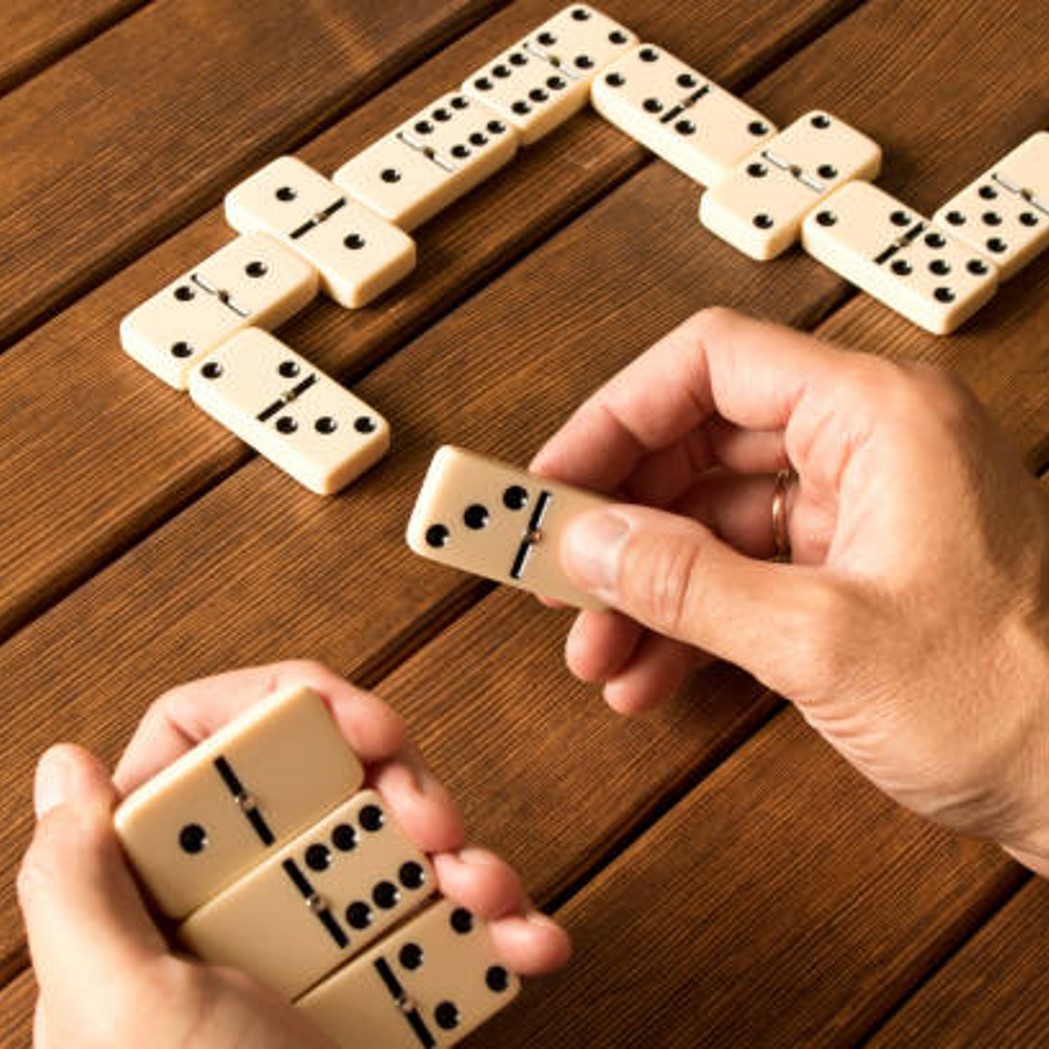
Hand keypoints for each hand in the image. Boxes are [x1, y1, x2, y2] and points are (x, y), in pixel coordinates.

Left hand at [18, 661, 569, 1047]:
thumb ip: (73, 885)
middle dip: (397, 780)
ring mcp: (312, 939)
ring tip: (489, 889)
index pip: (203, 739)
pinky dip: (497, 921)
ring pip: (392, 837)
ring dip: (462, 852)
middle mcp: (231, 900)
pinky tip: (529, 939)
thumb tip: (68, 763)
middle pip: (319, 774)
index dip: (288, 702)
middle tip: (436, 821)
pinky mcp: (378, 980)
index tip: (368, 724)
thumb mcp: (121, 1012)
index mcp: (152, 891)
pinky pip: (443, 920)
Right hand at [533, 308, 1048, 872]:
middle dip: (623, 520)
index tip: (557, 477)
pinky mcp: (849, 572)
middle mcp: (864, 447)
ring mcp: (856, 512)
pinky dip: (689, 620)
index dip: (616, 415)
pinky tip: (646, 674)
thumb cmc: (1011, 701)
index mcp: (877, 416)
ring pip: (712, 519)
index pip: (710, 363)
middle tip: (558, 571)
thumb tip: (588, 543)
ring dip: (646, 585)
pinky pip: (742, 574)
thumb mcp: (822, 641)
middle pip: (699, 444)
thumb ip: (690, 584)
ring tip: (594, 649)